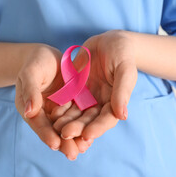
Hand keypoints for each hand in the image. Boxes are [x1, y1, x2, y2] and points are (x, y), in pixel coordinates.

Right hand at [14, 44, 82, 159]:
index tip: (55, 144)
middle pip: (52, 130)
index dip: (46, 134)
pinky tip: (92, 134)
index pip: (38, 122)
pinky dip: (83, 125)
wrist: (48, 55)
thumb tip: (29, 112)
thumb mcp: (31, 72)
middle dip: (63, 142)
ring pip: (66, 126)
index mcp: (29, 107)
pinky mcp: (71, 105)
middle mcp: (43, 113)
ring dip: (74, 138)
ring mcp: (58, 109)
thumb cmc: (35, 61)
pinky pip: (77, 116)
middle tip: (73, 154)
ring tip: (84, 148)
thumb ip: (30, 91)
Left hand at [52, 30, 137, 148]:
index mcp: (115, 102)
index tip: (87, 135)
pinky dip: (60, 108)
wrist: (109, 41)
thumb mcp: (125, 70)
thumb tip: (122, 116)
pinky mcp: (75, 90)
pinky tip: (51, 113)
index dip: (98, 128)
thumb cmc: (122, 54)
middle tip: (65, 134)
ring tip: (56, 128)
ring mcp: (86, 97)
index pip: (107, 119)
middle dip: (78, 128)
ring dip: (66, 122)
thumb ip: (122, 91)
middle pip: (88, 120)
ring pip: (75, 113)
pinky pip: (66, 101)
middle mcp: (100, 103)